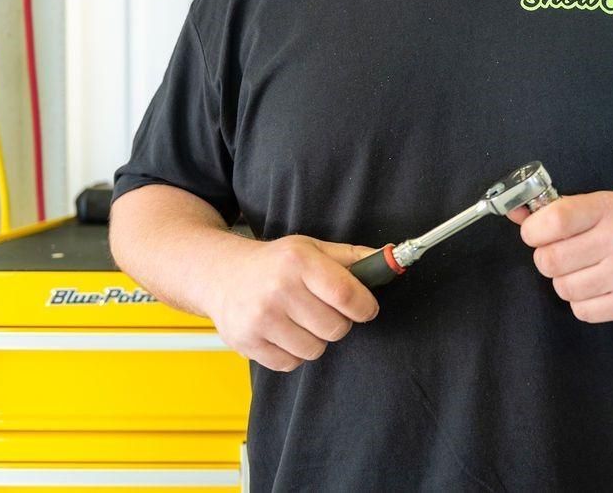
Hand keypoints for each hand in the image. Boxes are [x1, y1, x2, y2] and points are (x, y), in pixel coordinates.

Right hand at [205, 234, 379, 371]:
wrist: (221, 274)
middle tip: (324, 310)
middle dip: (339, 322)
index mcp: (299, 261)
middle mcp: (278, 290)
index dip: (366, 307)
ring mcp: (260, 318)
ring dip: (315, 339)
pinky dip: (294, 353)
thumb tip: (392, 258)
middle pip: (336, 328)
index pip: (348, 295)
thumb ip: (353, 257)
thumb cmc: (275, 262)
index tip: (365, 308)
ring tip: (301, 320)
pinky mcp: (248, 342)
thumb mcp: (312, 248)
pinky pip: (292, 363)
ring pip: (316, 349)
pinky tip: (284, 332)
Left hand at [508, 192, 612, 323]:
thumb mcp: (597, 207)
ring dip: (565, 282)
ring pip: (564, 288)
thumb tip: (514, 212)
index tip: (535, 233)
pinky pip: (582, 311)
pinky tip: (597, 288)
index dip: (533, 230)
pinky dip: (582, 302)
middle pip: (551, 260)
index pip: (555, 220)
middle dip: (547, 259)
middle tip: (560, 255)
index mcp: (607, 209)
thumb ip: (555, 210)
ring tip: (583, 271)